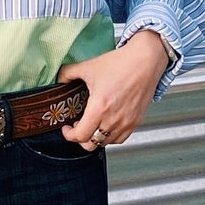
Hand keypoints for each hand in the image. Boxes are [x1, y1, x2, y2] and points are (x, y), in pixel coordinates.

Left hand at [53, 27, 168, 149]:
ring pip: (105, 143)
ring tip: (93, 125)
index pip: (80, 136)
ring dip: (95, 137)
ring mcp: (126, 122)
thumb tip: (59, 80)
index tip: (67, 128)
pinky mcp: (135, 122)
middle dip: (80, 138)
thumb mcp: (89, 66)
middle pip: (91, 144)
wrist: (145, 60)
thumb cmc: (122, 63)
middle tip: (78, 127)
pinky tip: (106, 125)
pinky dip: (110, 137)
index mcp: (99, 107)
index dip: (69, 135)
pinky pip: (119, 139)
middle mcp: (113, 118)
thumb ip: (68, 74)